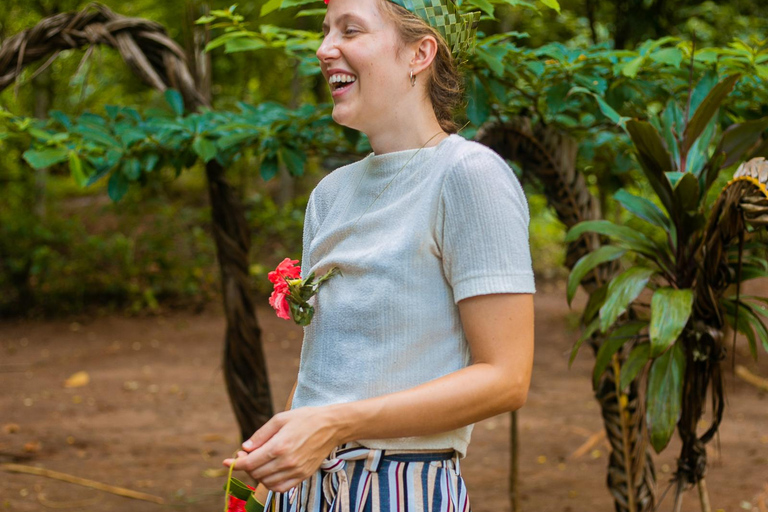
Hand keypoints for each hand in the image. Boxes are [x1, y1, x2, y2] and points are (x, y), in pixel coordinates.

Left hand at [222, 406, 343, 493]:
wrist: (331, 426)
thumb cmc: (305, 419)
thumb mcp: (280, 419)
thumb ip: (260, 435)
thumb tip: (245, 448)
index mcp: (279, 446)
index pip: (250, 462)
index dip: (236, 463)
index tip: (227, 462)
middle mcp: (286, 462)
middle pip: (256, 473)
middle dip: (247, 465)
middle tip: (247, 455)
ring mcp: (296, 471)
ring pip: (267, 482)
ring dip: (258, 474)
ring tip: (260, 462)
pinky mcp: (303, 476)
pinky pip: (281, 488)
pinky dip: (271, 483)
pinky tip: (270, 472)